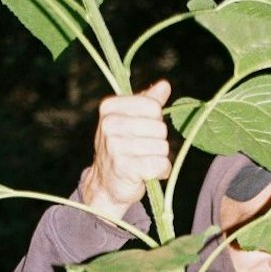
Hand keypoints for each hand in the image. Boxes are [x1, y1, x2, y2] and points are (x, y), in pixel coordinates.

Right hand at [81, 80, 171, 219]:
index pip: (152, 107)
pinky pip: (160, 165)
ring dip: (158, 158)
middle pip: (159, 128)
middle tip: (142, 152)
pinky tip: (147, 174)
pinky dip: (160, 172)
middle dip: (157, 142)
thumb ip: (148, 102)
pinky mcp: (124, 168)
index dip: (155, 121)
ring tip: (143, 163)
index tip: (142, 132)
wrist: (105, 185)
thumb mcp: (130, 121)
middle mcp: (109, 125)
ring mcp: (115, 146)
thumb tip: (164, 85)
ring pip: (162, 148)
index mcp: (109, 108)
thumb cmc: (121, 150)